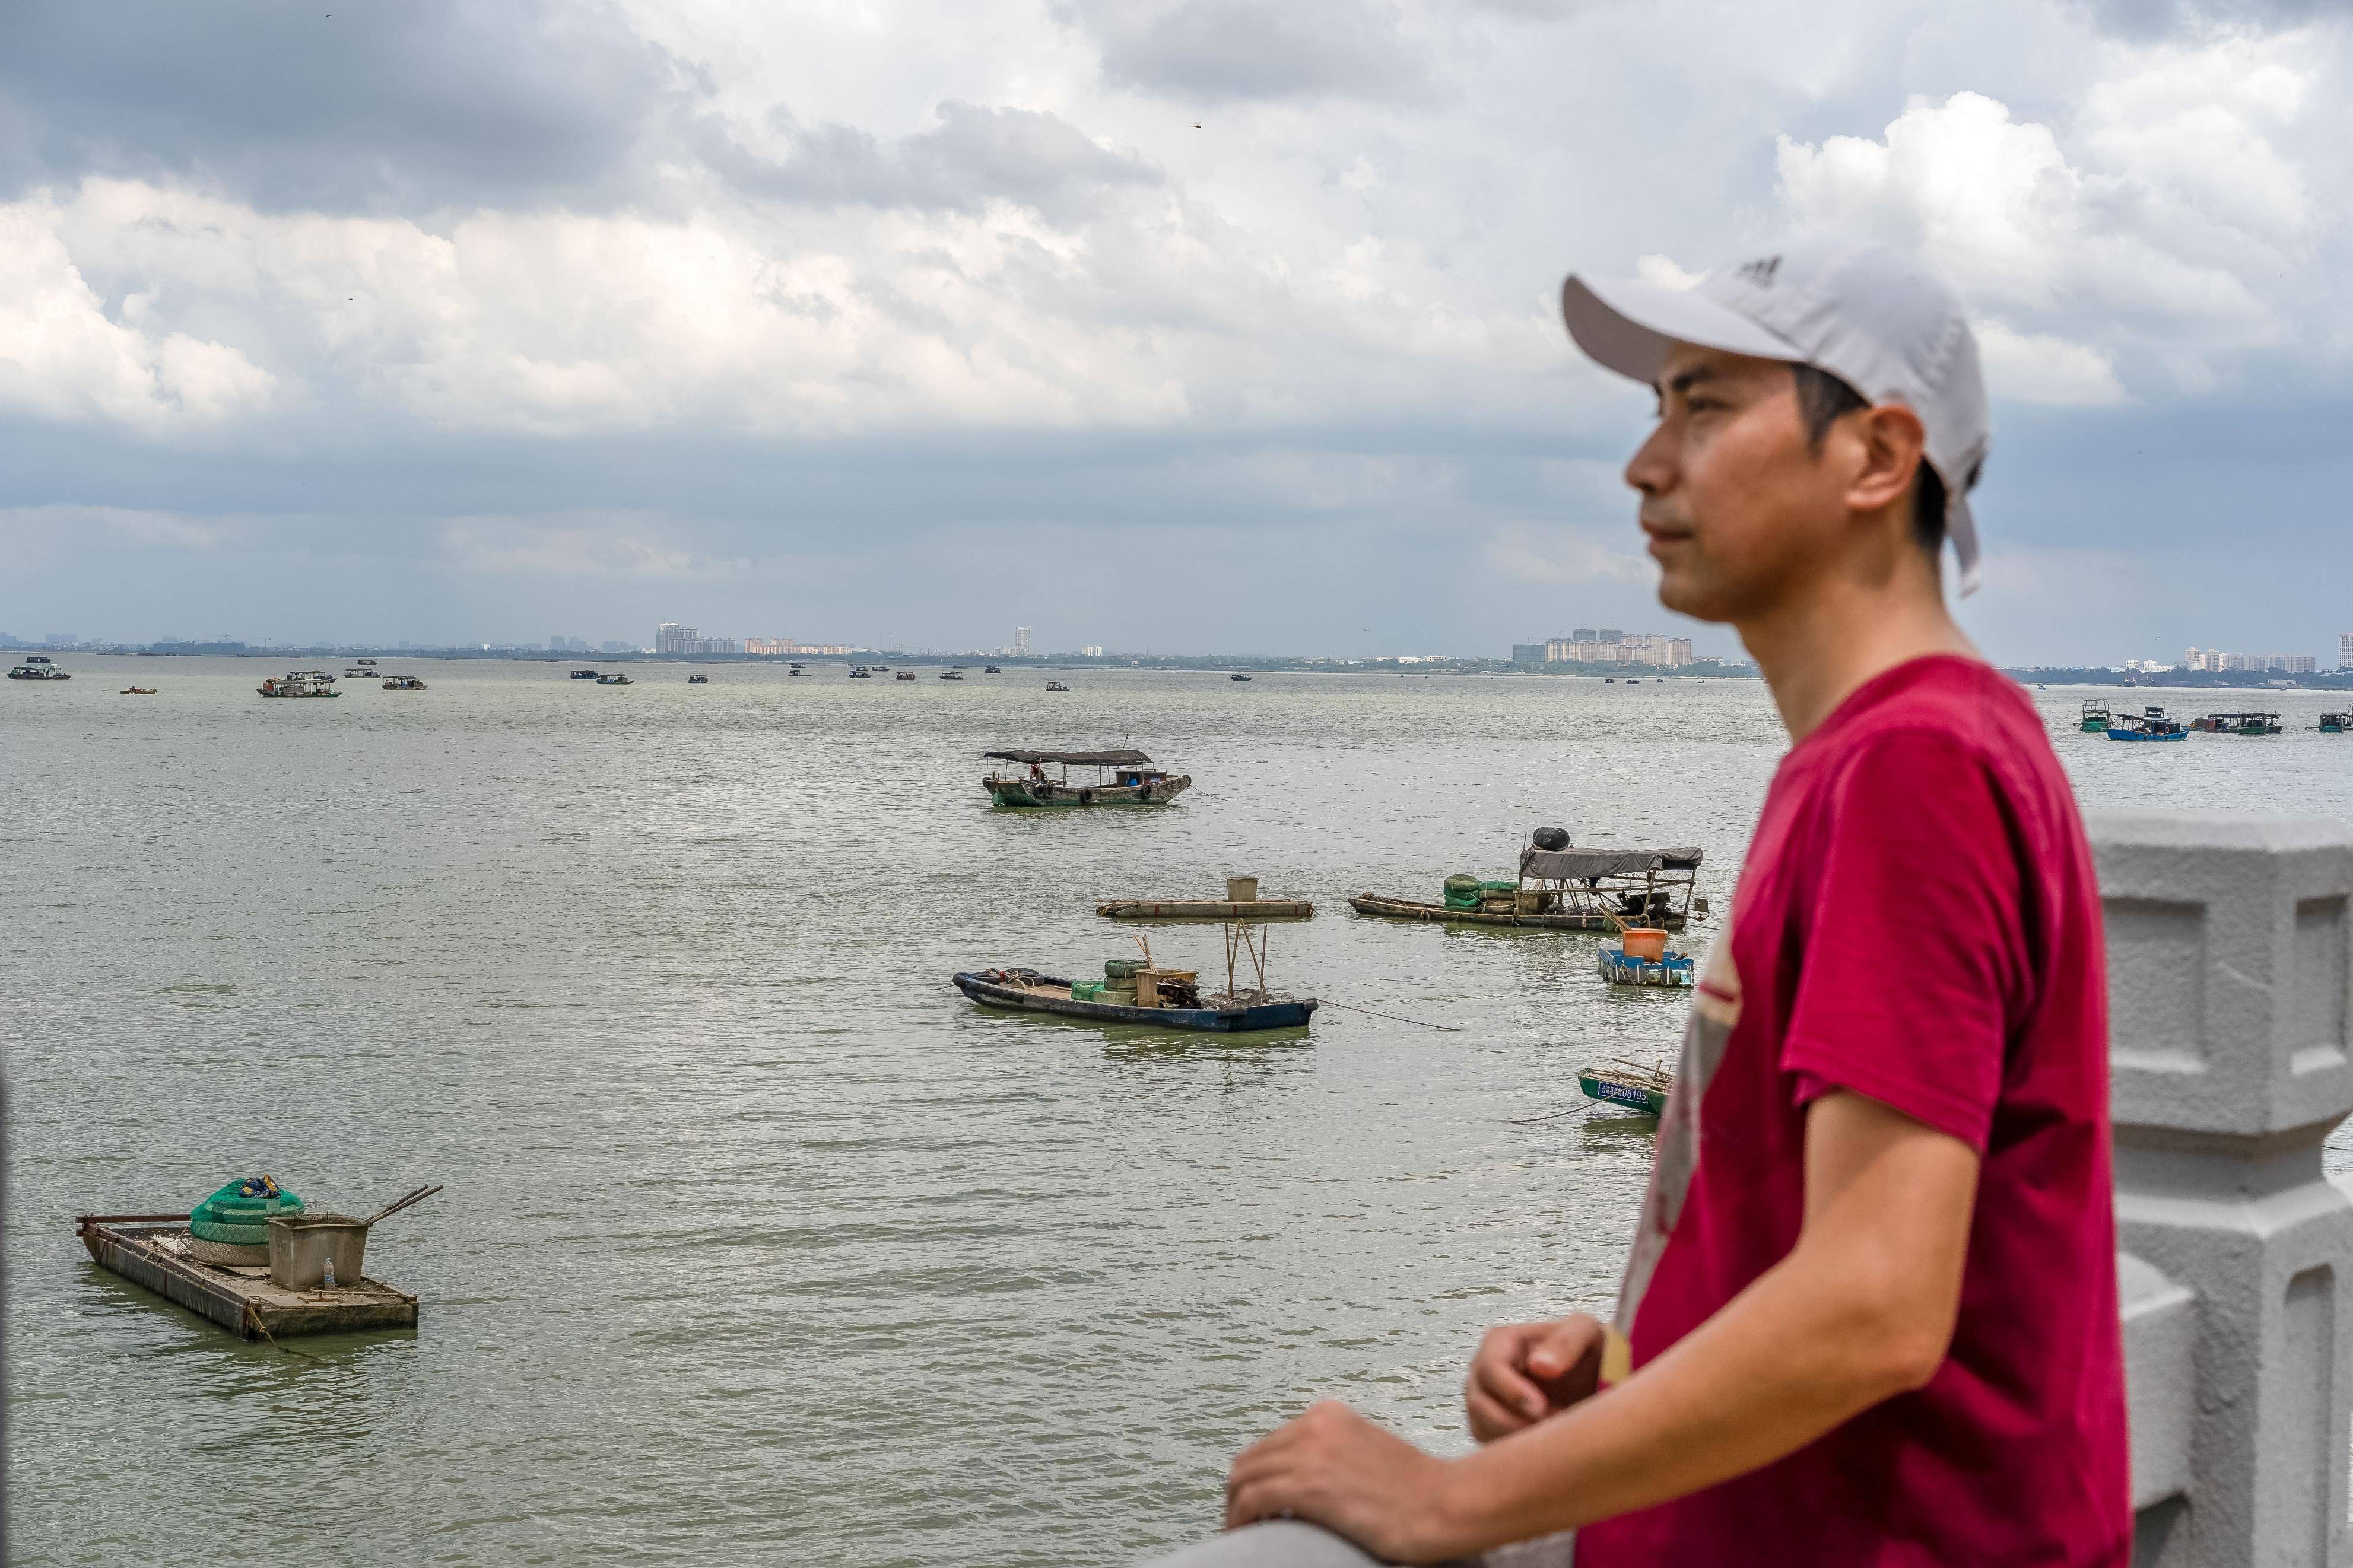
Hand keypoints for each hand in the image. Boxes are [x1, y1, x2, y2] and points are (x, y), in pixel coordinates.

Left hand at [1223, 1401, 1463, 1563]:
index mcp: (1328, 1415)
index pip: (1271, 1444)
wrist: (1444, 1503)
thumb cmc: (1415, 1490)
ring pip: (1243, 1478)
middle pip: (1250, 1459)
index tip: (1256, 1503)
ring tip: (1244, 1532)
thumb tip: (1302, 1476)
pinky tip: (1248, 1535)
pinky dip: (1241, 1519)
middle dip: (1239, 1491)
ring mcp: (1310, 1453)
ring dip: (1236, 1508)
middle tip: (1245, 1522)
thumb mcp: (1366, 1452)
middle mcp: (1314, 1425)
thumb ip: (1332, 1453)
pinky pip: (1252, 1499)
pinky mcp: (1309, 1486)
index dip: (1256, 1476)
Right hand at [1463, 1315, 1604, 1441]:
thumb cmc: (1585, 1353)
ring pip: (1481, 1426)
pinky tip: (1543, 1440)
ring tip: (1553, 1432)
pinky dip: (1514, 1448)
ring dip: (1516, 1436)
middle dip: (1515, 1421)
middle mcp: (1483, 1370)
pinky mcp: (1488, 1425)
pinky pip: (1489, 1443)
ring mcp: (1482, 1399)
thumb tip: (1538, 1365)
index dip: (1512, 1391)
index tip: (1541, 1408)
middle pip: (1479, 1403)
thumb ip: (1567, 1342)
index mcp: (1500, 1342)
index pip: (1490, 1368)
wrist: (1592, 1380)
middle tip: (1552, 1426)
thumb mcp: (1586, 1334)